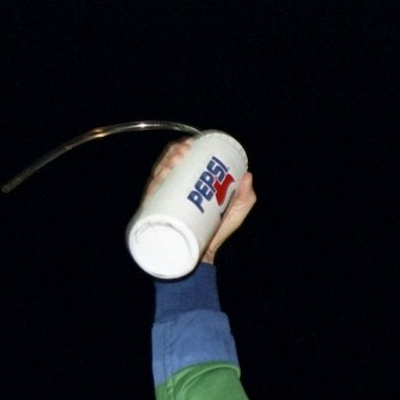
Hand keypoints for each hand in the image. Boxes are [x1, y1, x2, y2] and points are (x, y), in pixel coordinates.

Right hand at [142, 139, 256, 263]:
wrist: (204, 257)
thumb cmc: (217, 233)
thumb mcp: (235, 213)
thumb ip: (245, 197)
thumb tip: (249, 175)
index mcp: (184, 187)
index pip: (178, 162)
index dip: (181, 148)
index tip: (191, 143)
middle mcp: (171, 192)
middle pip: (166, 166)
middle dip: (173, 153)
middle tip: (185, 150)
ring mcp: (162, 203)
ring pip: (158, 177)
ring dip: (164, 164)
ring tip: (177, 159)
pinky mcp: (155, 216)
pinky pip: (151, 199)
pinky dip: (155, 185)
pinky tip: (161, 176)